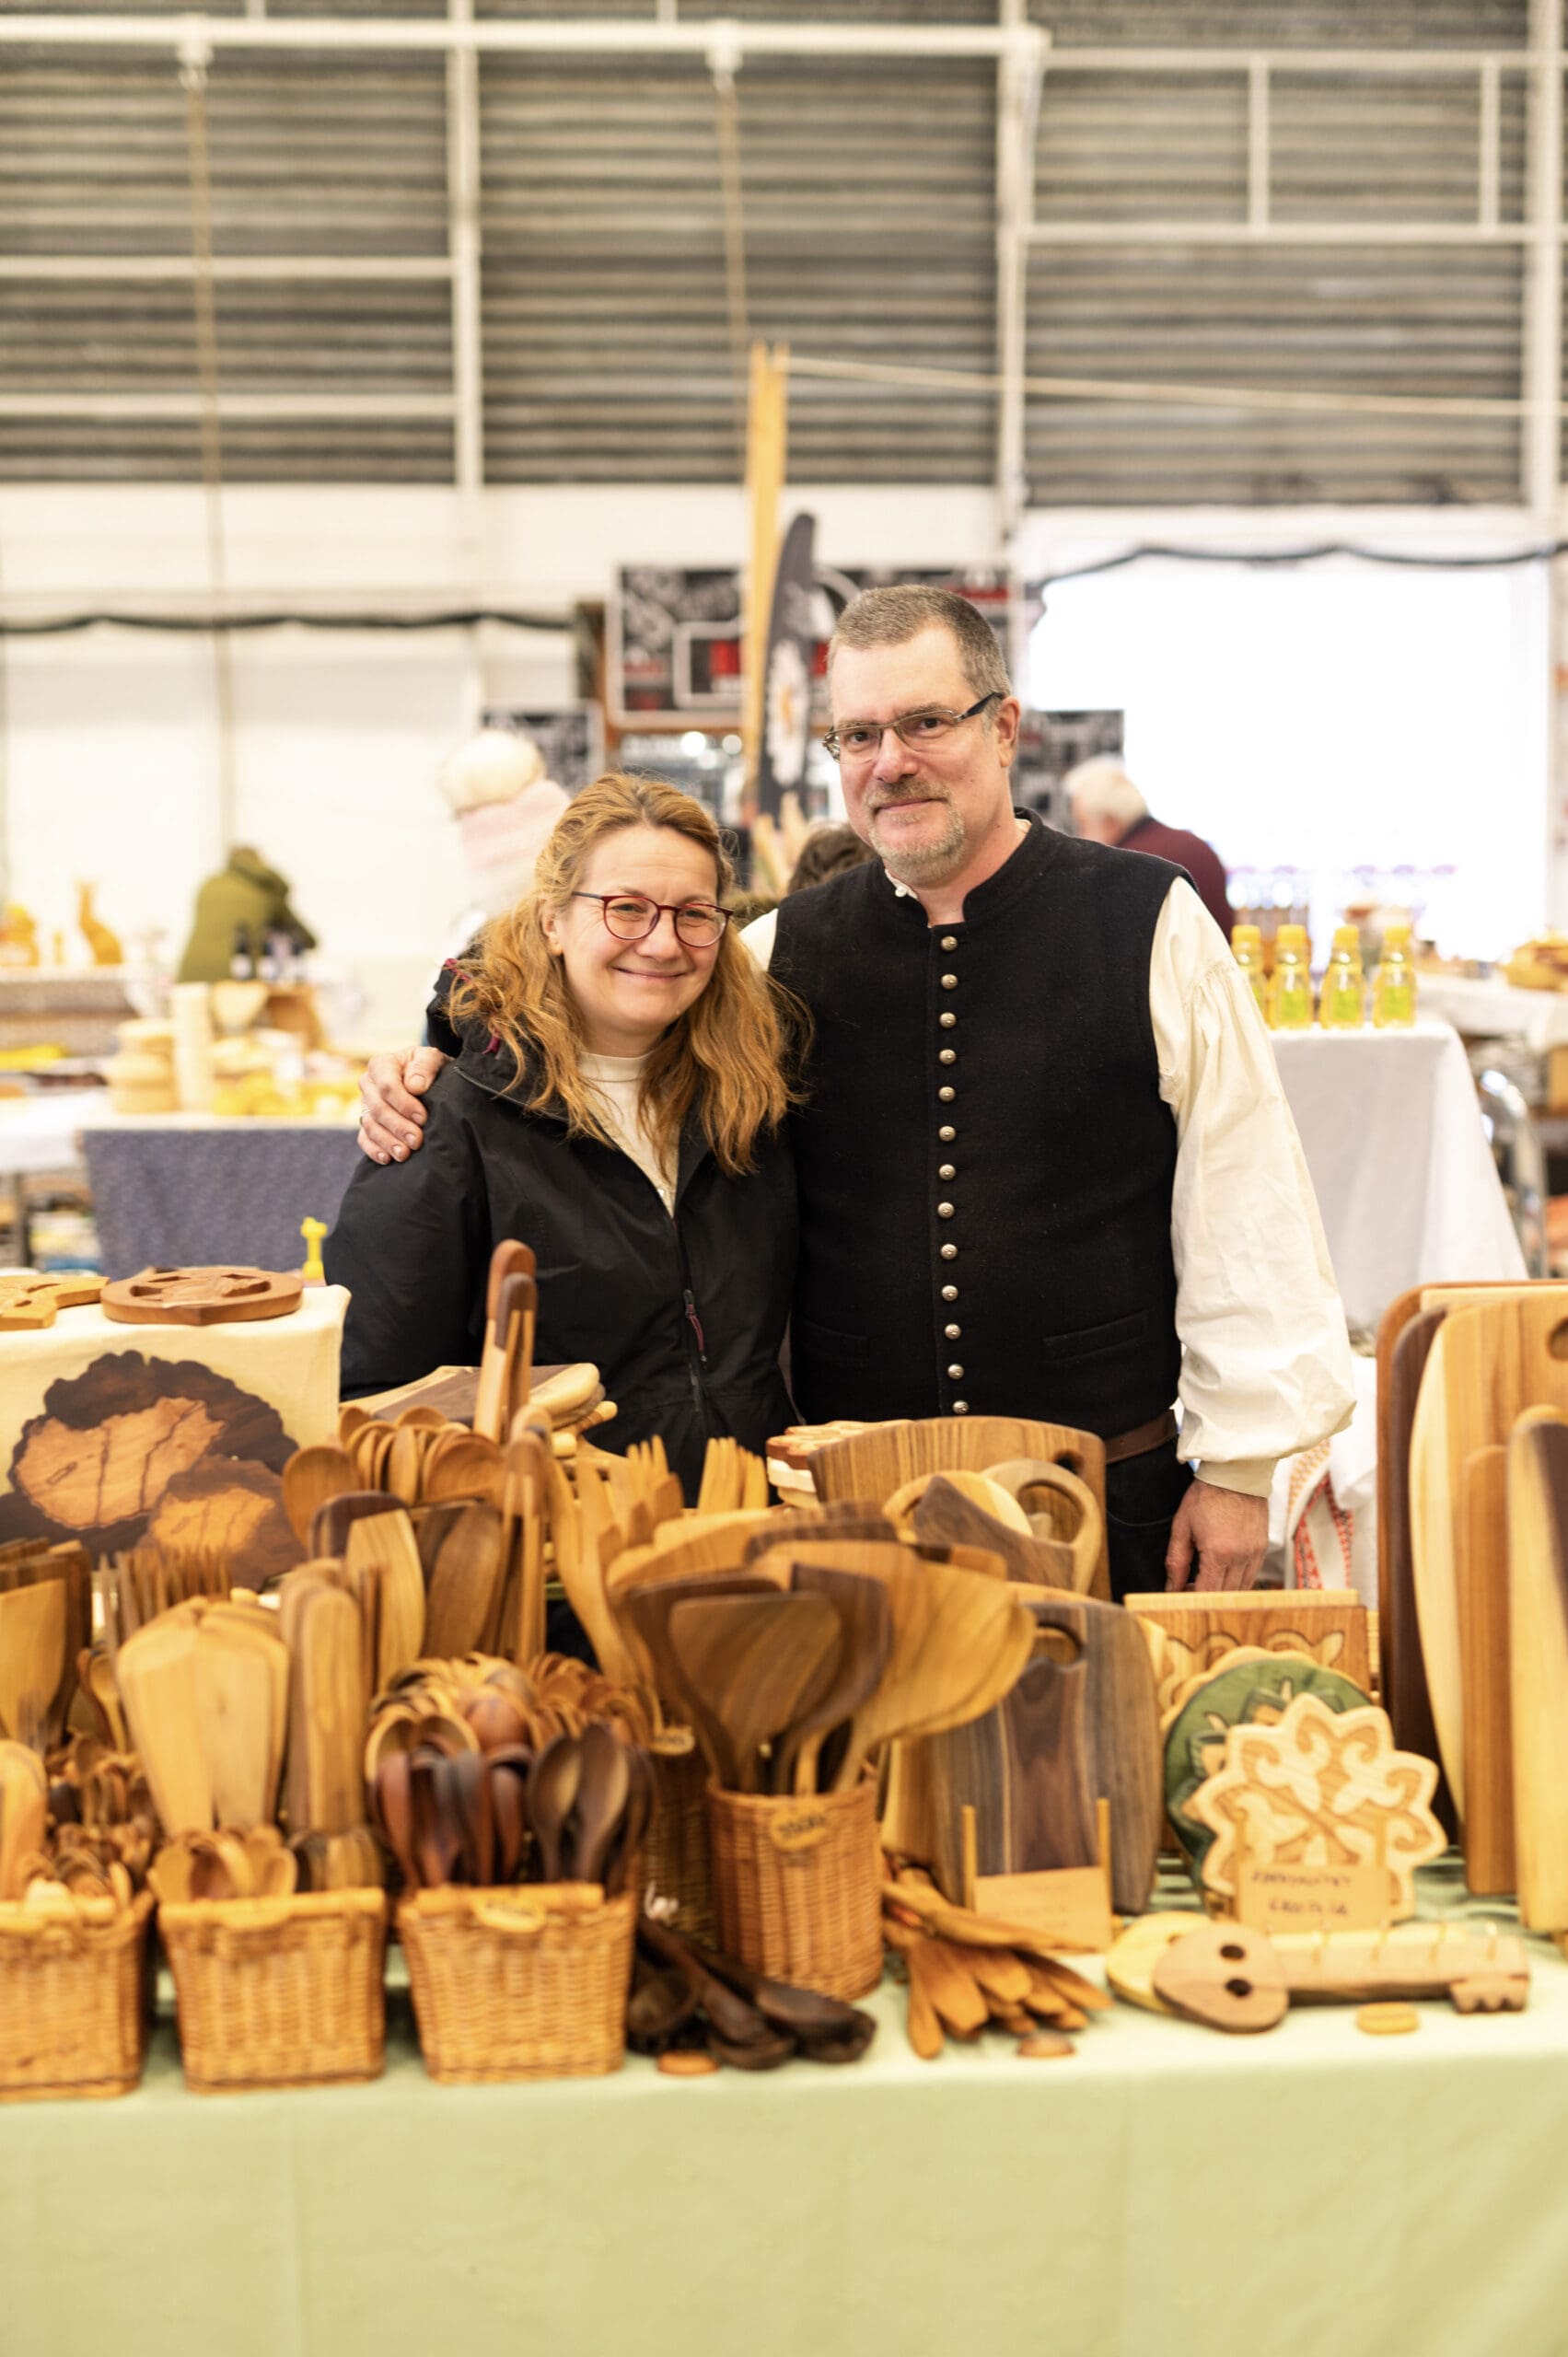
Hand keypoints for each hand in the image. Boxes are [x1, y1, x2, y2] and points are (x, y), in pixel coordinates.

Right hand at [358, 1047, 447, 1162]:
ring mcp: (365, 1106)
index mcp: (381, 1065)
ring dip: (387, 1142)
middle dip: (398, 1127)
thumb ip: (424, 1066)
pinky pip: (364, 1139)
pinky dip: (374, 1150)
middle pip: (378, 1109)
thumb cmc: (428, 1067)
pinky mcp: (367, 1124)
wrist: (427, 1078)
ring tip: (404, 1155)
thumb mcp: (431, 1058)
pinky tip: (387, 1159)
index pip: (386, 1085)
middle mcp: (368, 1085)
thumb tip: (415, 1086)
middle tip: (417, 1141)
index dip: (403, 1103)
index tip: (422, 1117)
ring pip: (370, 1126)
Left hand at [1164, 1479, 1269, 1592]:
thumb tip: (1171, 1588)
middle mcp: (1241, 1557)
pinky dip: (1236, 1582)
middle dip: (1206, 1599)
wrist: (1235, 1474)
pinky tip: (1222, 1573)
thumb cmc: (1205, 1497)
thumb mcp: (1182, 1527)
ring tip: (1204, 1582)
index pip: (1207, 1594)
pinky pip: (1251, 1577)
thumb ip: (1176, 1561)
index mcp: (1218, 1553)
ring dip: (1222, 1593)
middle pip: (1224, 1596)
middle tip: (1189, 1590)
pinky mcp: (1263, 1549)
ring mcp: (1255, 1554)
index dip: (1192, 1601)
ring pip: (1240, 1590)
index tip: (1180, 1598)